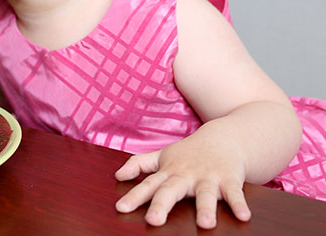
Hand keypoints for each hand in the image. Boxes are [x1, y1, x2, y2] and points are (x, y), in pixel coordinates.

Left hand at [114, 135, 251, 228]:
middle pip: (172, 191)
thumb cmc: (189, 152)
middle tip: (153, 221)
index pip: (148, 185)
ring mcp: (208, 177)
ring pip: (206, 194)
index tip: (120, 208)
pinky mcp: (230, 179)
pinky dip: (239, 204)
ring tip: (205, 224)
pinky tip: (244, 217)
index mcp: (169, 172)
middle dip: (162, 205)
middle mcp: (186, 175)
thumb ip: (139, 164)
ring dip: (205, 208)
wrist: (223, 136)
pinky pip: (235, 193)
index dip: (134, 196)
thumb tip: (117, 175)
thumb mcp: (163, 156)